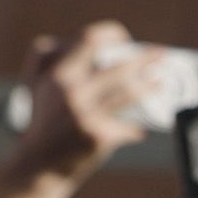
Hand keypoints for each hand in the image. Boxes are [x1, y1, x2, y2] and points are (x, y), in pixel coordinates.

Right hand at [11, 21, 163, 180]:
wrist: (39, 163)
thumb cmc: (42, 119)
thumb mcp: (35, 84)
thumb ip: (48, 57)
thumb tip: (76, 41)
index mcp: (58, 75)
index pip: (89, 40)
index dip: (111, 33)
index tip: (124, 38)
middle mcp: (73, 92)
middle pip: (120, 67)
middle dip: (146, 58)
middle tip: (162, 53)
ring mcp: (88, 115)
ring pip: (130, 94)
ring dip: (151, 85)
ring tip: (162, 81)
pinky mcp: (99, 136)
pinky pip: (127, 126)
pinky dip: (133, 128)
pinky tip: (138, 129)